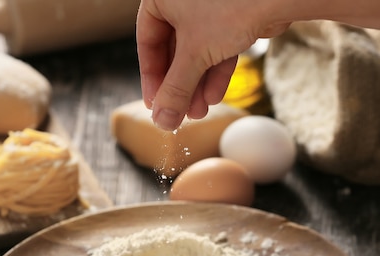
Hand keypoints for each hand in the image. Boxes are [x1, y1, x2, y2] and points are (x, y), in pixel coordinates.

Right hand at [136, 0, 290, 130]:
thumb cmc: (231, 6)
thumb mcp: (195, 54)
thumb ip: (175, 89)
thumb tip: (162, 120)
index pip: (147, 41)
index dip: (151, 77)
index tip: (155, 104)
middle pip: (173, 50)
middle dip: (180, 85)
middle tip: (178, 113)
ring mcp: (208, 8)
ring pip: (197, 53)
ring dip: (197, 85)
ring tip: (198, 111)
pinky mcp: (231, 17)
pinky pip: (216, 48)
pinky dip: (215, 72)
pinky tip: (214, 96)